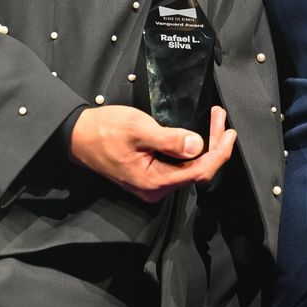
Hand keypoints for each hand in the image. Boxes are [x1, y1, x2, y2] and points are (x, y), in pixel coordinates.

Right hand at [69, 103, 236, 202]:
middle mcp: (156, 188)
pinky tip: (195, 134)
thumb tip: (198, 145)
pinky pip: (178, 166)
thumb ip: (169, 139)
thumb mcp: (138, 129)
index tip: (229, 131)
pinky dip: (190, 149)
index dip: (219, 153)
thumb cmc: (104, 130)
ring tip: (213, 120)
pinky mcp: (149, 175)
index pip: (199, 172)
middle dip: (214, 144)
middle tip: (220, 117)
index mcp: (154, 182)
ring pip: (189, 168)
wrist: (77, 136)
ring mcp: (152, 183)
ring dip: (204, 145)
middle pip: (197, 170)